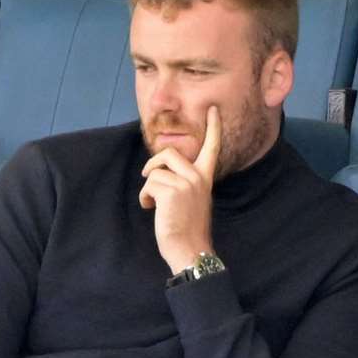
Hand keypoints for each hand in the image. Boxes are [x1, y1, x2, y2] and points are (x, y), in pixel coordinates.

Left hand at [139, 104, 219, 273]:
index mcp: (205, 178)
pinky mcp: (172, 192)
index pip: (212, 148)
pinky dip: (144, 197)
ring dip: (147, 188)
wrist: (189, 248)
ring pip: (155, 171)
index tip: (213, 109)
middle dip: (153, 163)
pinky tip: (151, 209)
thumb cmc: (186, 227)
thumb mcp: (191, 199)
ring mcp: (186, 184)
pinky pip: (149, 185)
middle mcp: (198, 178)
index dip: (213, 128)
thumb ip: (184, 182)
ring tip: (152, 203)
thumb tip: (162, 173)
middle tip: (147, 177)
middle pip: (170, 153)